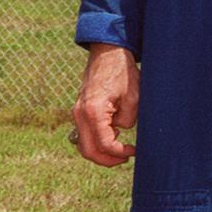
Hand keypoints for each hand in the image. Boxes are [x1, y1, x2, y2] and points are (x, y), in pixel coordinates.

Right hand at [72, 43, 138, 166]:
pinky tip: (113, 135)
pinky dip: (97, 140)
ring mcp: (77, 113)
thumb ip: (128, 119)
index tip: (133, 151)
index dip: (119, 153)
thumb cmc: (122, 71)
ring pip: (84, 144)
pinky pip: (85, 133)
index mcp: (93, 111)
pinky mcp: (80, 110)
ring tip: (121, 147)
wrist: (108, 52)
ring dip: (101, 151)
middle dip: (107, 159)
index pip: (103, 144)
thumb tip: (121, 131)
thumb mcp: (134, 96)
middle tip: (125, 158)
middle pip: (88, 150)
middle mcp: (80, 114)